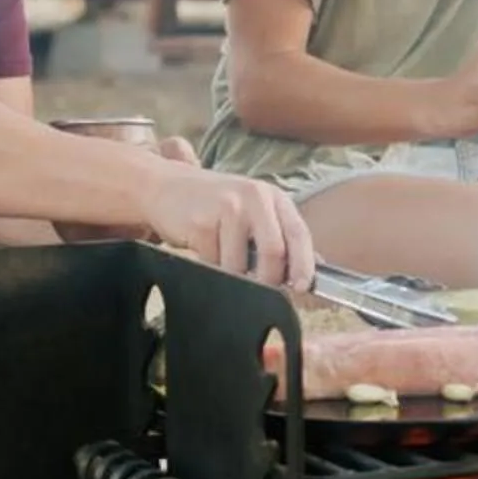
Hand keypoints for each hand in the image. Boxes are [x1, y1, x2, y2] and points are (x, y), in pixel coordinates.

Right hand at [141, 160, 314, 289]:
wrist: (165, 186)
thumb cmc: (214, 204)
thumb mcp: (253, 211)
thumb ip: (280, 235)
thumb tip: (312, 267)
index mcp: (273, 197)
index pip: (298, 233)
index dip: (304, 263)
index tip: (301, 287)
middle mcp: (254, 198)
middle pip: (273, 252)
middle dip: (269, 281)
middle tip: (261, 292)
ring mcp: (227, 208)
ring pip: (240, 265)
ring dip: (233, 277)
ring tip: (223, 260)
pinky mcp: (201, 223)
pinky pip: (213, 264)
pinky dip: (211, 268)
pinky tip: (203, 249)